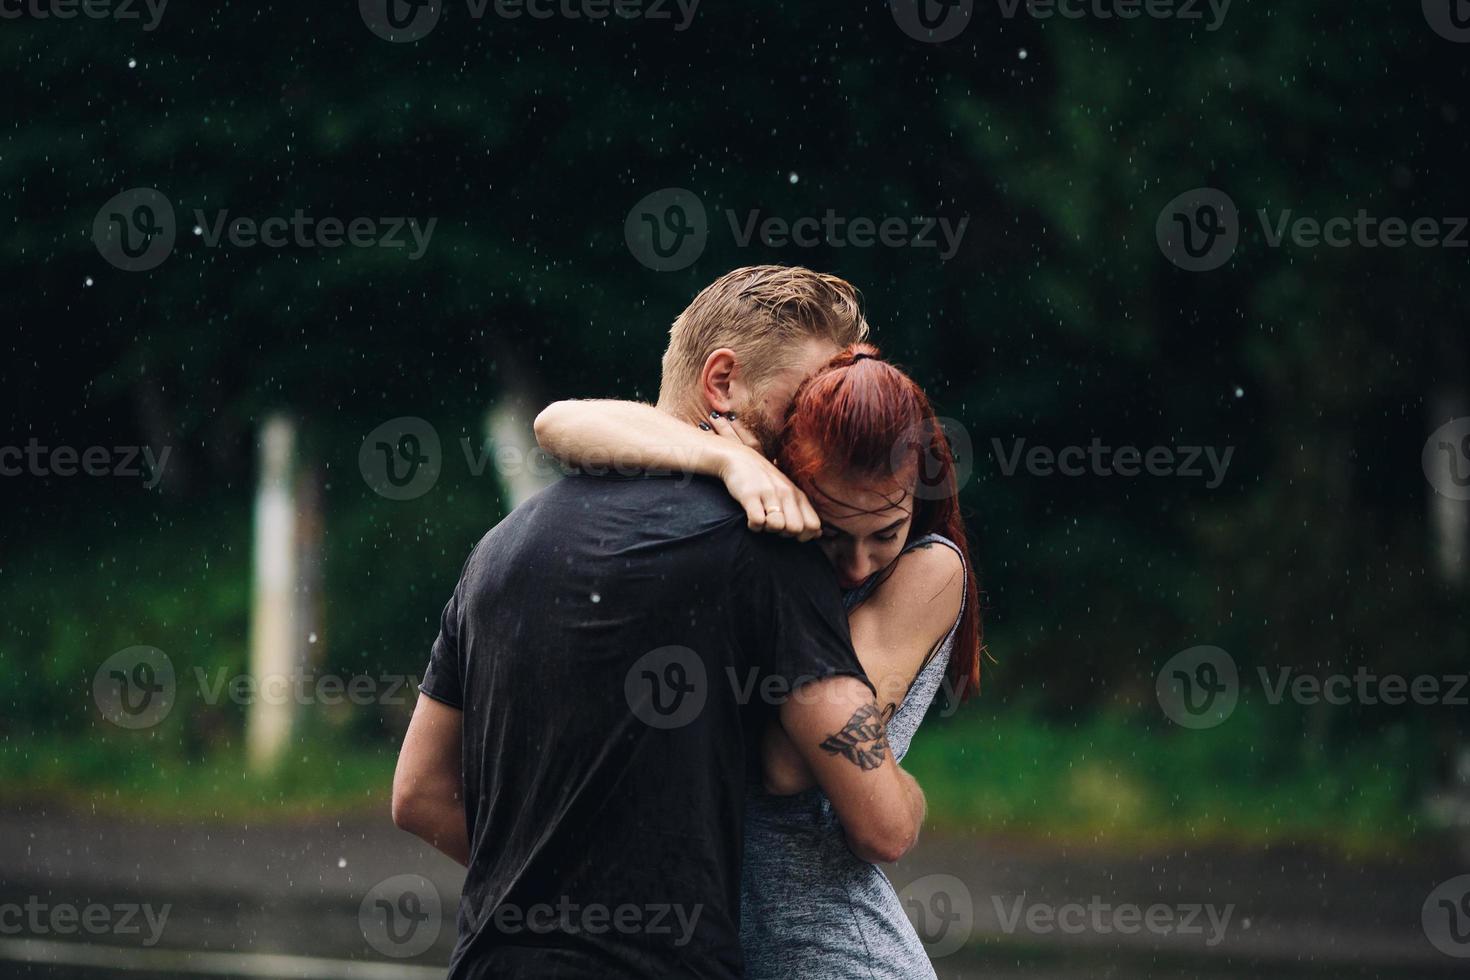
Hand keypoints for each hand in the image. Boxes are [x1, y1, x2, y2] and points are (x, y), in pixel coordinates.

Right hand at [704, 412, 821, 540]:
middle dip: (784, 534)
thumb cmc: (766, 481)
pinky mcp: (750, 495)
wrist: (739, 458)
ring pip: (777, 526)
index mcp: (798, 495)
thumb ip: (804, 512)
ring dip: (768, 529)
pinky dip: (753, 526)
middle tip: (773, 525)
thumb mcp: (789, 493)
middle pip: (795, 529)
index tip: (789, 531)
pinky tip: (750, 519)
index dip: (803, 536)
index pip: (813, 525)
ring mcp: (769, 493)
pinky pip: (757, 521)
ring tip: (762, 521)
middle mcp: (786, 493)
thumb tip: (818, 534)